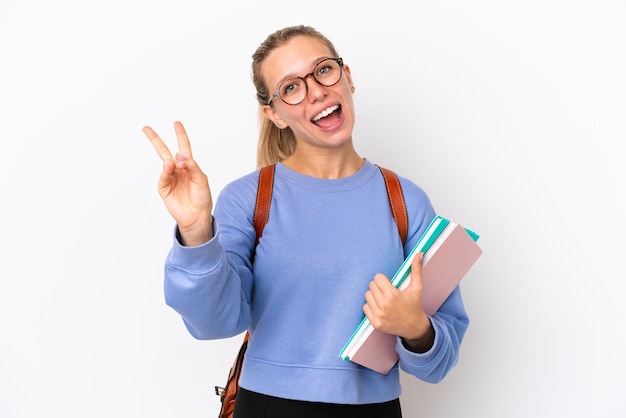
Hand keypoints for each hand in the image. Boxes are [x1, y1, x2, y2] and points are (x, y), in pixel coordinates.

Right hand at [142, 121, 213, 245]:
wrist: (197, 216)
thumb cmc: (202, 198)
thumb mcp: (201, 179)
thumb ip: (192, 166)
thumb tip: (179, 156)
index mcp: (188, 166)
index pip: (183, 147)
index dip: (180, 135)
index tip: (176, 123)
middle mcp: (177, 170)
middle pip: (165, 151)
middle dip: (156, 140)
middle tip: (146, 128)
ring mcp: (170, 178)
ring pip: (164, 162)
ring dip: (168, 159)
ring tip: (173, 162)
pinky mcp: (164, 188)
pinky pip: (163, 176)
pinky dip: (166, 170)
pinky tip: (169, 165)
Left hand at [363, 252, 434, 352]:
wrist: (414, 327)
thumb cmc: (415, 305)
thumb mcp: (417, 287)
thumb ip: (416, 269)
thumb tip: (419, 253)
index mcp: (392, 295)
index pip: (377, 278)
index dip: (384, 280)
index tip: (390, 284)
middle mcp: (384, 305)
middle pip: (371, 285)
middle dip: (379, 286)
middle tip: (387, 291)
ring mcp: (378, 315)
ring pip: (367, 295)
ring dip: (374, 295)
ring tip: (384, 299)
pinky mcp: (375, 323)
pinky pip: (365, 307)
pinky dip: (371, 306)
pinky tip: (380, 308)